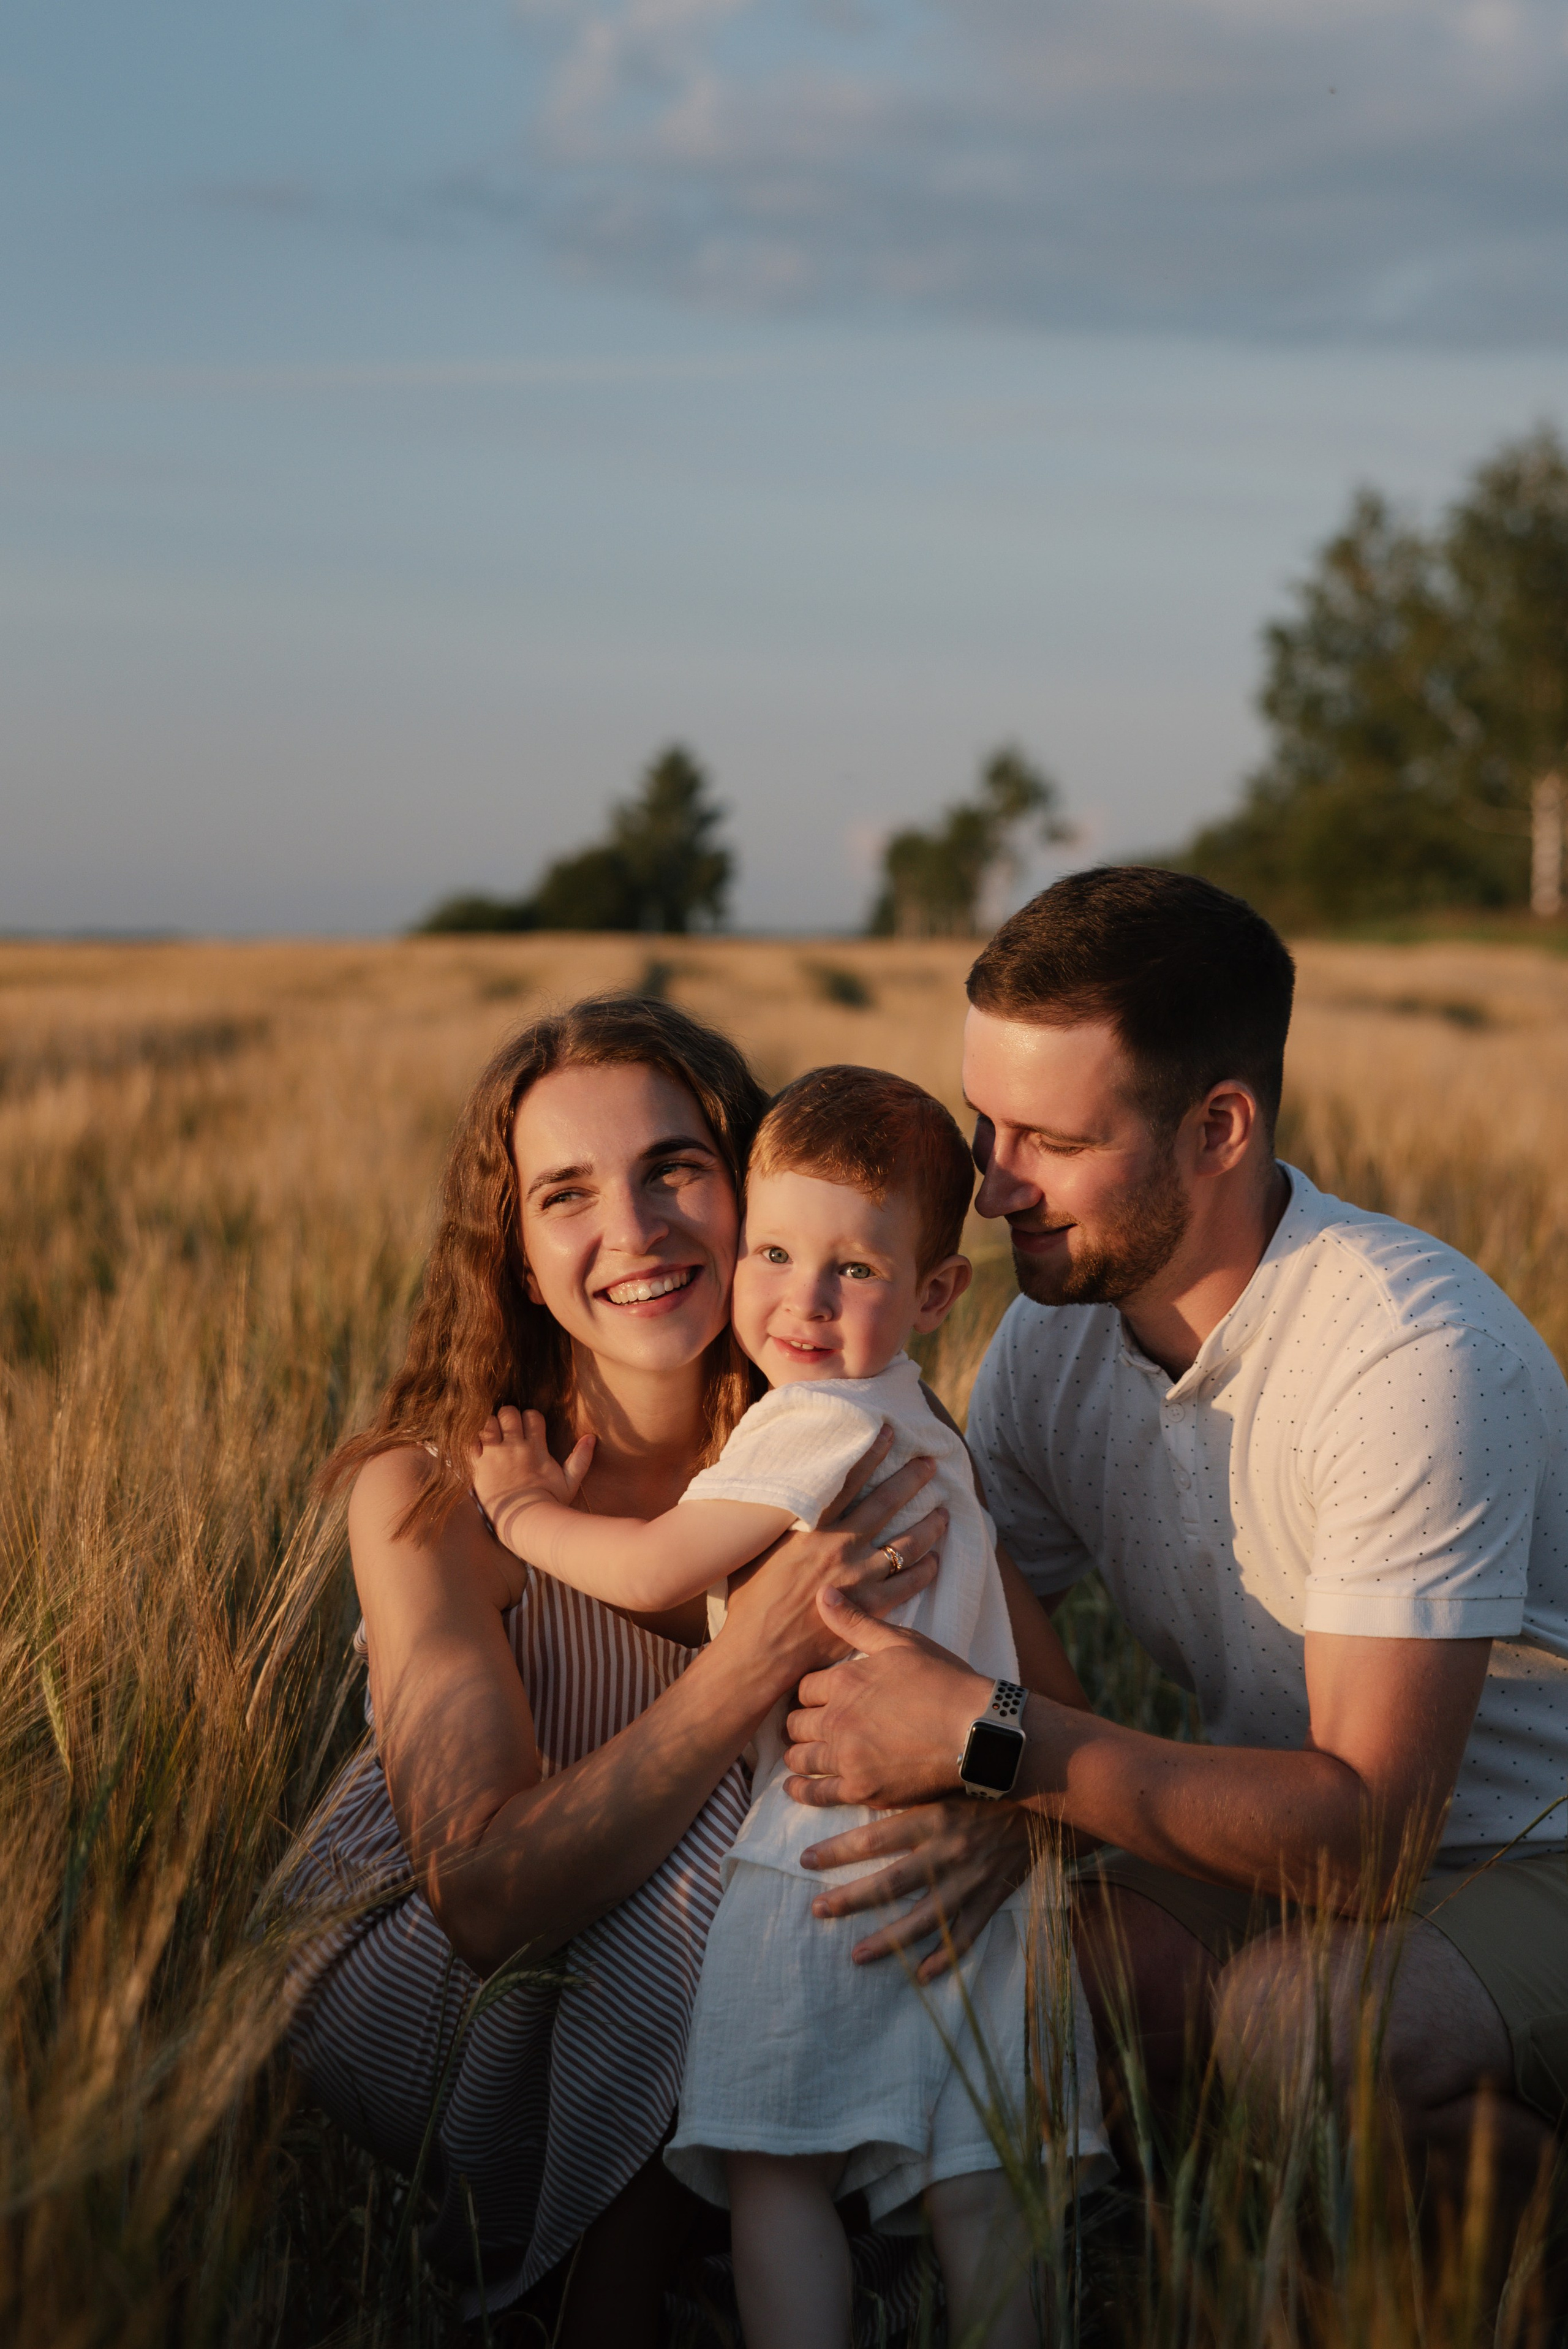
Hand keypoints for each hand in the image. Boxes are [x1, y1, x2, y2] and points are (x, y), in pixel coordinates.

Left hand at [471, 1406, 593, 1547]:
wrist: (525, 1523)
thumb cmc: (549, 1504)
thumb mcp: (570, 1482)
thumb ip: (581, 1458)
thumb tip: (591, 1437)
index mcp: (536, 1448)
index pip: (532, 1416)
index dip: (530, 1419)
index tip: (529, 1429)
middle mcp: (514, 1447)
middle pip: (508, 1414)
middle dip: (508, 1418)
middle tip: (508, 1429)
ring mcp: (495, 1456)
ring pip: (487, 1423)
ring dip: (490, 1427)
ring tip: (492, 1437)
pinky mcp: (478, 1467)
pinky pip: (470, 1443)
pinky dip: (473, 1441)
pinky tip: (478, 1447)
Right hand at [719, 1426, 948, 1692]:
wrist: (761, 1651)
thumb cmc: (750, 1601)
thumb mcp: (755, 1549)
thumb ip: (774, 1522)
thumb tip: (772, 1495)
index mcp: (815, 1527)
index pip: (850, 1480)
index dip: (872, 1453)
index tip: (889, 1432)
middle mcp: (843, 1546)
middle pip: (887, 1503)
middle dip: (911, 1479)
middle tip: (930, 1464)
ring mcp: (860, 1577)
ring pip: (906, 1543)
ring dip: (928, 1525)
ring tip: (944, 1513)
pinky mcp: (871, 1607)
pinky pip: (909, 1583)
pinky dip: (926, 1570)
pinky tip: (936, 1561)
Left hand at [782, 1588, 990, 1809]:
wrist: (977, 1729)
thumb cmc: (944, 1681)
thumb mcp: (901, 1642)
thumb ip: (856, 1621)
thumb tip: (822, 1592)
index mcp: (844, 1682)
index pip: (804, 1688)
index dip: (809, 1692)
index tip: (815, 1698)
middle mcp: (837, 1720)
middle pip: (796, 1723)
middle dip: (799, 1722)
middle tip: (804, 1725)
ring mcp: (848, 1758)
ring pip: (801, 1757)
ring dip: (797, 1753)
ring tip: (800, 1753)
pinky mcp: (862, 1789)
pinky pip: (817, 1793)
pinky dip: (801, 1791)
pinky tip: (794, 1786)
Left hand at [799, 1799, 1033, 1982]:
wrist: (1046, 1797)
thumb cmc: (985, 1781)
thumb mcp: (943, 1776)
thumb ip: (906, 1788)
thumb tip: (856, 1788)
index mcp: (933, 1816)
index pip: (872, 1839)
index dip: (836, 1851)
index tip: (805, 1861)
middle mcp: (948, 1851)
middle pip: (890, 1883)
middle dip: (850, 1900)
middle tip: (817, 1911)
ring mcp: (971, 1880)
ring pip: (923, 1919)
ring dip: (888, 1941)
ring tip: (856, 1956)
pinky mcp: (992, 1898)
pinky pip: (966, 1936)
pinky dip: (945, 1959)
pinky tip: (922, 1977)